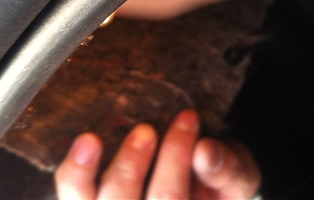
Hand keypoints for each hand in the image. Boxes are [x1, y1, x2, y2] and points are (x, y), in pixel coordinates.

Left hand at [55, 110, 260, 199]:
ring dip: (88, 172)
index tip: (188, 121)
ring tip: (96, 139)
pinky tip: (85, 144)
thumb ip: (229, 170)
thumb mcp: (239, 180)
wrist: (205, 187)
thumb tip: (205, 152)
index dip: (174, 162)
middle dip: (134, 166)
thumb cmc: (220, 184)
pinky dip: (74, 171)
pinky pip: (74, 195)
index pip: (172, 199)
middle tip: (147, 130)